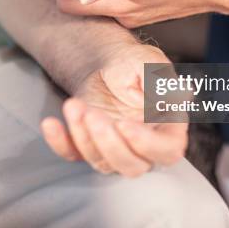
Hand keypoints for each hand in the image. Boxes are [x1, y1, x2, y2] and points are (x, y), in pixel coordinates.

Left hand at [40, 43, 187, 177]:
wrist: (106, 61)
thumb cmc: (134, 62)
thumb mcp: (148, 62)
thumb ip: (160, 79)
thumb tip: (178, 93)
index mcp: (167, 126)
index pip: (168, 150)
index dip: (147, 144)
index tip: (124, 124)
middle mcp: (143, 144)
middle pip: (132, 165)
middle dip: (109, 144)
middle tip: (93, 115)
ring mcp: (115, 148)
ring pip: (102, 162)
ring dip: (84, 138)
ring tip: (73, 105)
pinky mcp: (89, 145)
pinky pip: (74, 154)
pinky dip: (60, 143)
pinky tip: (50, 123)